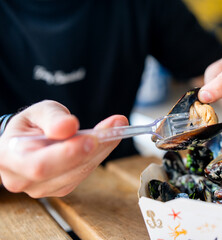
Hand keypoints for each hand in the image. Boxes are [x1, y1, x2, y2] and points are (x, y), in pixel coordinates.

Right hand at [0, 100, 127, 197]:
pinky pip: (84, 174)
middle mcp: (23, 180)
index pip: (40, 164)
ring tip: (116, 128)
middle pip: (64, 171)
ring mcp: (42, 188)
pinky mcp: (60, 188)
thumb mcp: (39, 112)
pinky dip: (99, 155)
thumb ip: (52, 118)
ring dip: (102, 150)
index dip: (68, 154)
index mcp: (10, 158)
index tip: (93, 138)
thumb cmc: (31, 125)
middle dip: (94, 149)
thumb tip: (68, 126)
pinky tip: (107, 140)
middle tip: (116, 128)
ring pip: (79, 173)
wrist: (27, 141)